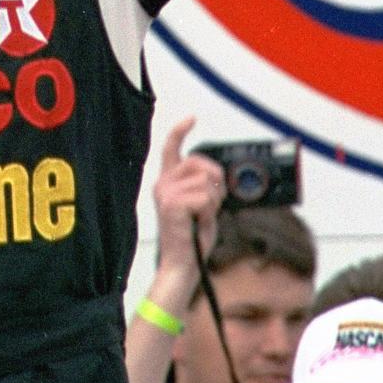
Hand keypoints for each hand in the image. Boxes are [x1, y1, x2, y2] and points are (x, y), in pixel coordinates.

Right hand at [154, 116, 224, 279]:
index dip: (181, 130)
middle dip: (215, 182)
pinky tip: (197, 222)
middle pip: (200, 163)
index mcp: (168, 181)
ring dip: (213, 201)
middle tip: (210, 204)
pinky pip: (205, 197)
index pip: (172, 148)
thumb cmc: (192, 237)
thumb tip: (219, 177)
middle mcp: (163, 183)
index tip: (191, 118)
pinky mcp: (171, 203)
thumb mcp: (201, 206)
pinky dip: (209, 211)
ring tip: (201, 217)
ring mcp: (165, 192)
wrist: (183, 263)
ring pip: (206, 182)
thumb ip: (205, 187)